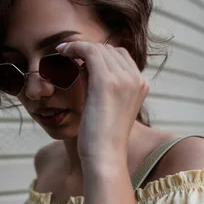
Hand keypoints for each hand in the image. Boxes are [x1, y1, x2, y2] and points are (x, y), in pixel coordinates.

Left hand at [56, 41, 148, 164]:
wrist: (104, 157)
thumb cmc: (101, 138)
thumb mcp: (107, 107)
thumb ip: (101, 87)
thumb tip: (84, 67)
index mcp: (141, 85)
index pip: (120, 56)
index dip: (99, 53)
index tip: (79, 57)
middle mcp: (136, 79)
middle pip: (111, 50)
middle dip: (88, 48)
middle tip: (67, 53)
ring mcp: (124, 79)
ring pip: (99, 48)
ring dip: (79, 47)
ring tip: (63, 52)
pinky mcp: (106, 82)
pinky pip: (90, 51)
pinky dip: (75, 48)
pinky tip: (62, 52)